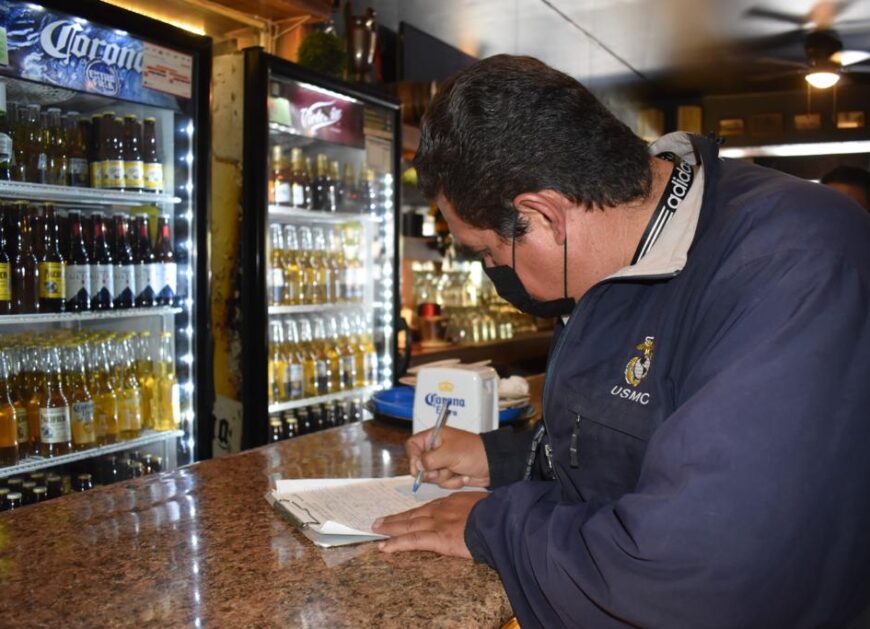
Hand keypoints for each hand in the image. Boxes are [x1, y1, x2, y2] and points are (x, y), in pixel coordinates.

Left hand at [372, 492, 487, 556]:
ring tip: (377, 530)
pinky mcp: (437, 538)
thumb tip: (482, 516)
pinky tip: (384, 547)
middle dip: (396, 518)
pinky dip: (396, 544)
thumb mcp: (487, 505)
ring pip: (408, 525)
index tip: (405, 514)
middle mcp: (441, 510)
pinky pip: (412, 541)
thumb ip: (478, 510)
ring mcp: (438, 523)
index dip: (414, 512)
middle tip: (380, 521)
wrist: (499, 520)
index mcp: (453, 502)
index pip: (429, 507)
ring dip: (390, 528)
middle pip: (414, 514)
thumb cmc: (498, 513)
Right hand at [407, 426, 488, 488]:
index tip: (418, 468)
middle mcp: (437, 449)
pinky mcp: (449, 474)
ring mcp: (443, 462)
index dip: (413, 457)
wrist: (493, 465)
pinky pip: (442, 483)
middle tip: (441, 470)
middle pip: (420, 464)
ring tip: (457, 470)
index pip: (413, 445)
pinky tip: (463, 476)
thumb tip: (417, 465)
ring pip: (431, 476)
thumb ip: (430, 459)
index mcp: (435, 437)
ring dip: (444, 477)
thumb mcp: (450, 453)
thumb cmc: (475, 451)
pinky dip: (453, 482)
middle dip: (432, 471)